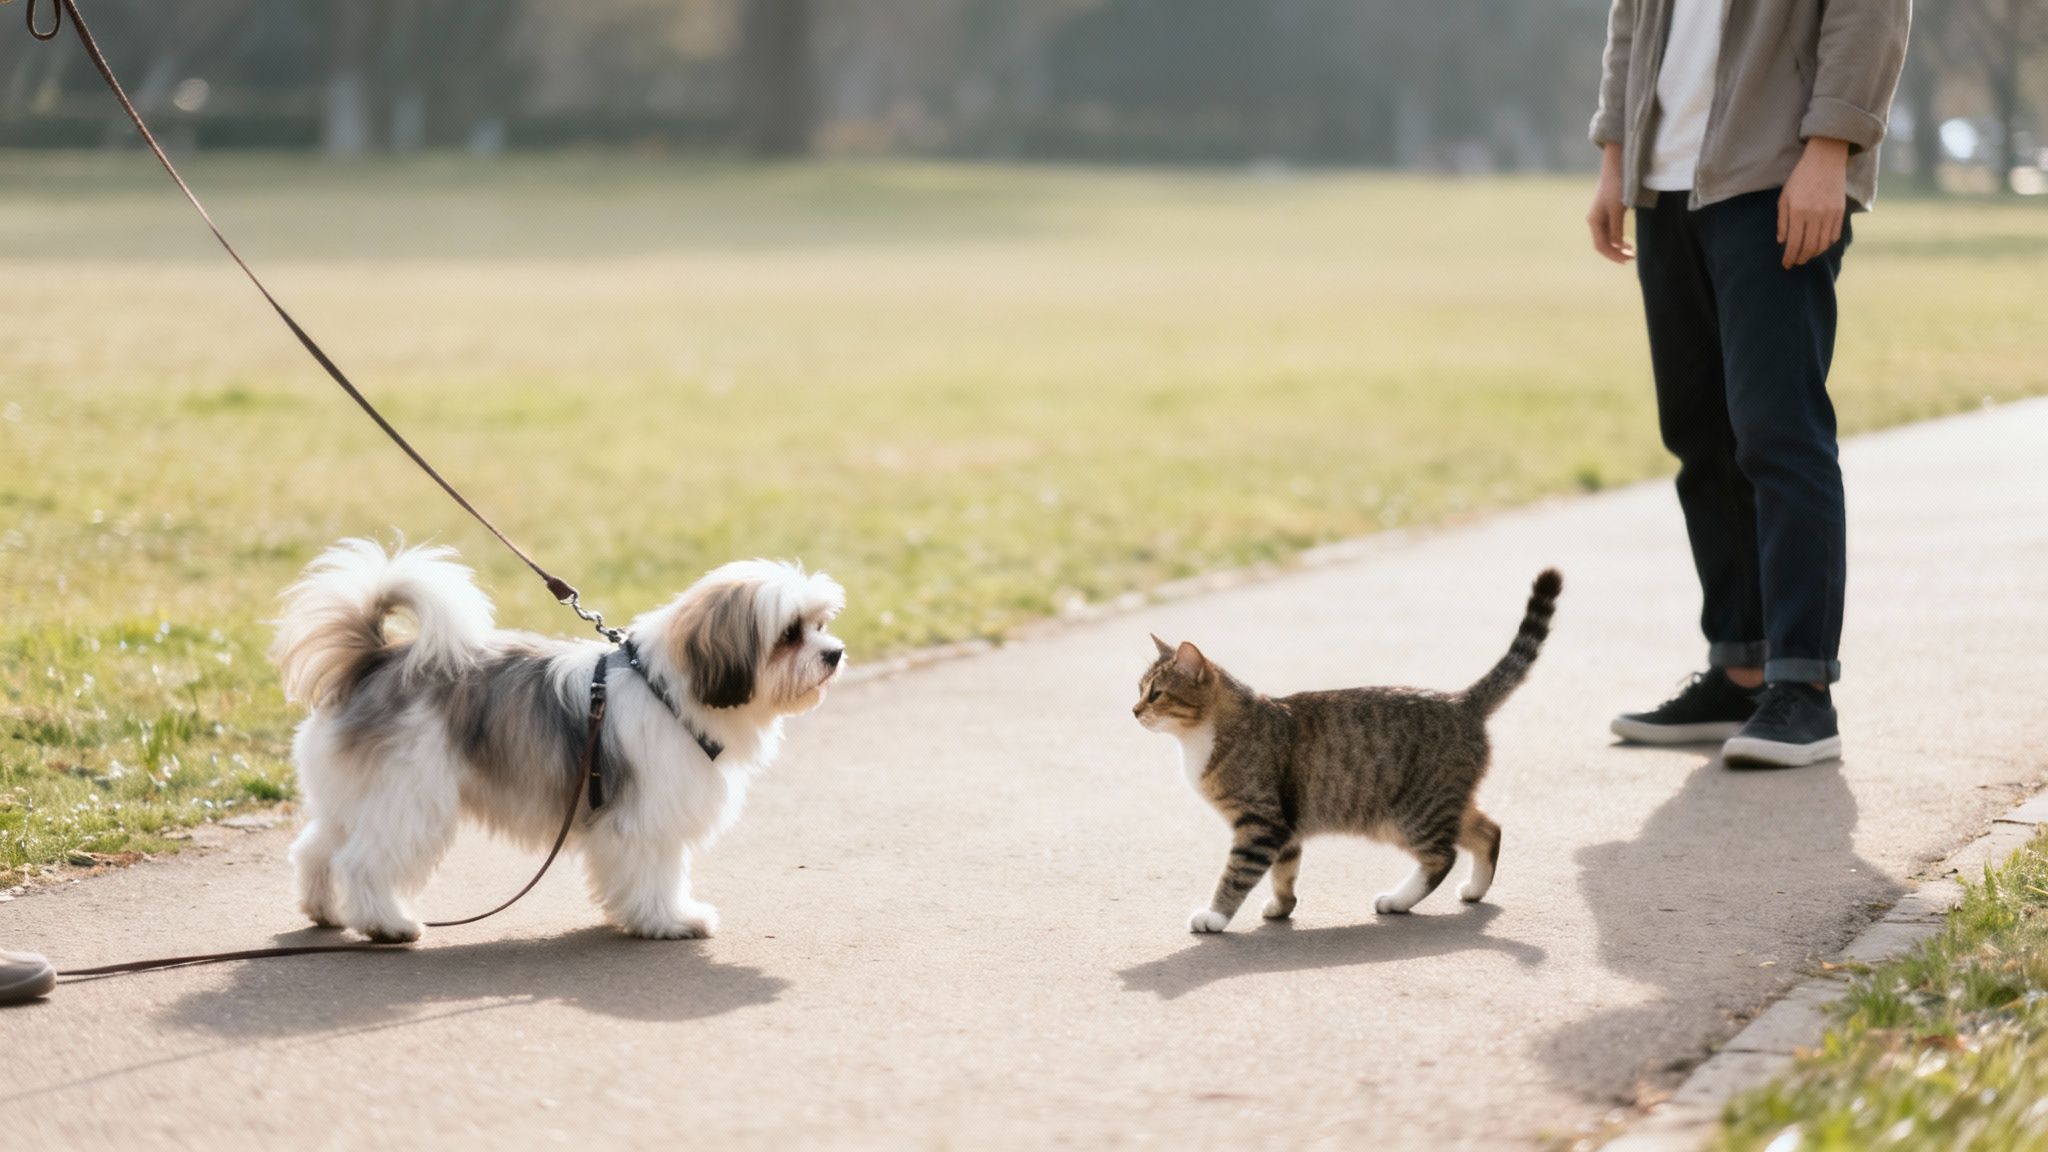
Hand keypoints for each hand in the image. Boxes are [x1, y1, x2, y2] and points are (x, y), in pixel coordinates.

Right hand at [1585, 143, 1632, 263]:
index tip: (1626, 260)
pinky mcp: (1607, 213)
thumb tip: (1617, 247)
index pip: (1601, 245)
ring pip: (1607, 239)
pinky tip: (1626, 241)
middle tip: (1632, 258)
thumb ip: (1616, 229)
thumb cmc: (1616, 186)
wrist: (1616, 168)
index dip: (1613, 255)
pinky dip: (1618, 239)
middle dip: (1616, 253)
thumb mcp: (1617, 209)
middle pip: (1603, 244)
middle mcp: (1594, 221)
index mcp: (1594, 221)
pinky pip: (1610, 231)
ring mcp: (1600, 217)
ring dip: (1618, 247)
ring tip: (1631, 252)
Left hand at [1778, 138, 1848, 268]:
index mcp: (1798, 212)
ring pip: (1823, 244)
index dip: (1789, 257)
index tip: (1786, 264)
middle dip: (1801, 258)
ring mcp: (1830, 214)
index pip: (1794, 243)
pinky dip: (1826, 244)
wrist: (1825, 160)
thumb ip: (1782, 222)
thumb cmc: (1800, 179)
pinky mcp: (1840, 211)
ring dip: (1813, 254)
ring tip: (1806, 256)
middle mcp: (1815, 215)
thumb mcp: (1784, 198)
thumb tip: (1783, 242)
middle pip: (1809, 247)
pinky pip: (1834, 235)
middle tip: (1795, 262)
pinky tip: (1819, 246)